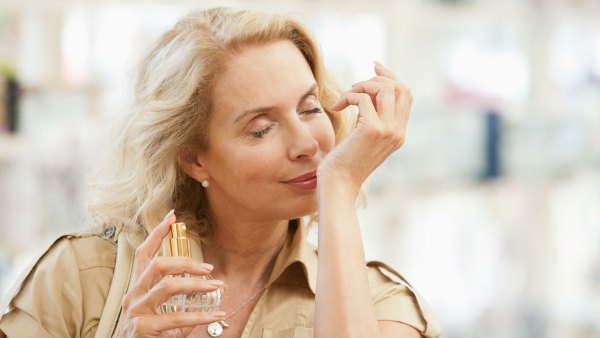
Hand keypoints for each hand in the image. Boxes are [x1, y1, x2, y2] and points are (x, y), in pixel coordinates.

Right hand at [119, 210, 225, 337]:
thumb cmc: (147, 334)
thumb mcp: (158, 312)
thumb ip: (178, 300)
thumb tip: (211, 290)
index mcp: (138, 287)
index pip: (144, 254)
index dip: (157, 234)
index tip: (172, 216)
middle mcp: (134, 295)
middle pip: (158, 265)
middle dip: (185, 261)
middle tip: (208, 267)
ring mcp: (137, 311)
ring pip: (167, 286)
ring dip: (196, 284)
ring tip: (216, 286)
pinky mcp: (144, 328)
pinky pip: (176, 318)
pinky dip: (200, 316)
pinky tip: (215, 315)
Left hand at [319, 62, 411, 196]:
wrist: (338, 185)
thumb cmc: (344, 163)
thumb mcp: (363, 137)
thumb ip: (372, 117)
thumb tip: (368, 91)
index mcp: (399, 133)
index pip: (406, 94)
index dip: (391, 76)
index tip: (374, 67)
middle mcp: (398, 131)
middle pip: (401, 87)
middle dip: (377, 78)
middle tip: (355, 85)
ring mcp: (387, 130)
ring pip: (385, 88)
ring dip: (362, 86)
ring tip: (345, 98)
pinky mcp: (371, 130)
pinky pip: (363, 98)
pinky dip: (348, 96)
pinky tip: (337, 107)